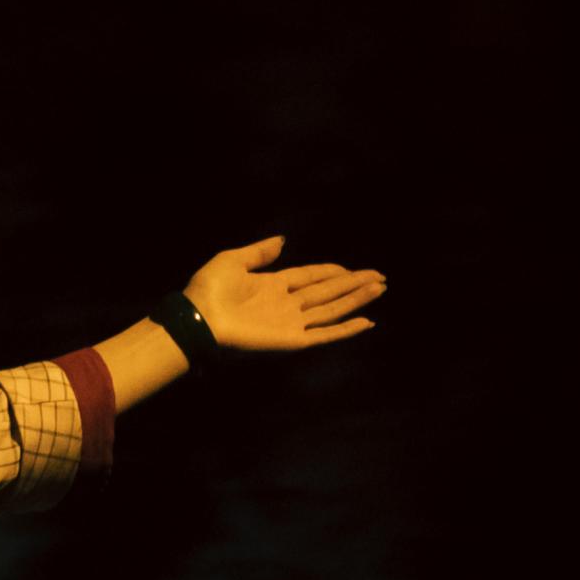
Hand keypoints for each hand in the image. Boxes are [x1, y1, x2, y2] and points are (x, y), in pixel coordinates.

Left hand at [183, 235, 383, 350]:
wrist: (199, 318)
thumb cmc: (209, 289)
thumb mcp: (234, 259)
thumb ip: (260, 251)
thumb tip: (283, 240)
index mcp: (274, 284)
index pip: (312, 276)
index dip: (334, 272)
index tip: (355, 268)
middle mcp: (287, 303)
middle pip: (328, 291)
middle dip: (354, 284)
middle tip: (380, 277)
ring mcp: (291, 322)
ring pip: (332, 309)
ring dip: (356, 300)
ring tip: (379, 289)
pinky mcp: (292, 340)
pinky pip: (324, 334)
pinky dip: (345, 330)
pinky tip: (366, 322)